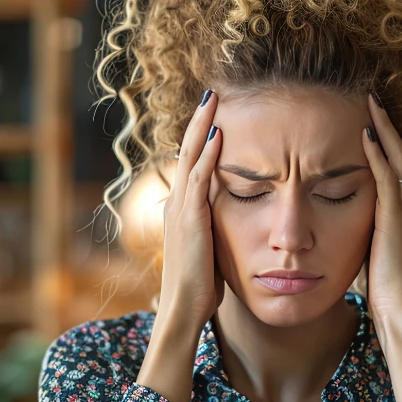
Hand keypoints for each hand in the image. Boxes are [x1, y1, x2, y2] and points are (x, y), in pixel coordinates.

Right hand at [156, 89, 225, 334]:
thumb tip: (224, 222)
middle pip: (188, 150)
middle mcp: (177, 202)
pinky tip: (218, 135)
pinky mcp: (191, 219)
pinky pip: (199, 179)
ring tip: (213, 100)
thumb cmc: (199, 286)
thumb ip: (213, 229)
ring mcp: (181, 209)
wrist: (184, 309)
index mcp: (182, 208)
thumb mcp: (207, 249)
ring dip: (202, 127)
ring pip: (190, 157)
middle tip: (212, 92)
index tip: (213, 113)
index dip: (201, 136)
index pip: (191, 162)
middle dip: (200, 120)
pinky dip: (208, 154)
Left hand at [360, 93, 401, 401]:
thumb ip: (364, 230)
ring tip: (370, 104)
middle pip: (399, 154)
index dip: (383, 141)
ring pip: (397, 159)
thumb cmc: (380, 289)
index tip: (367, 119)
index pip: (394, 167)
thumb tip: (343, 221)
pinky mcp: (394, 219)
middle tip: (371, 98)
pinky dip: (377, 154)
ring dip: (383, 130)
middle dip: (385, 125)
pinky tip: (365, 136)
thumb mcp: (370, 250)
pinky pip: (388, 178)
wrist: (396, 310)